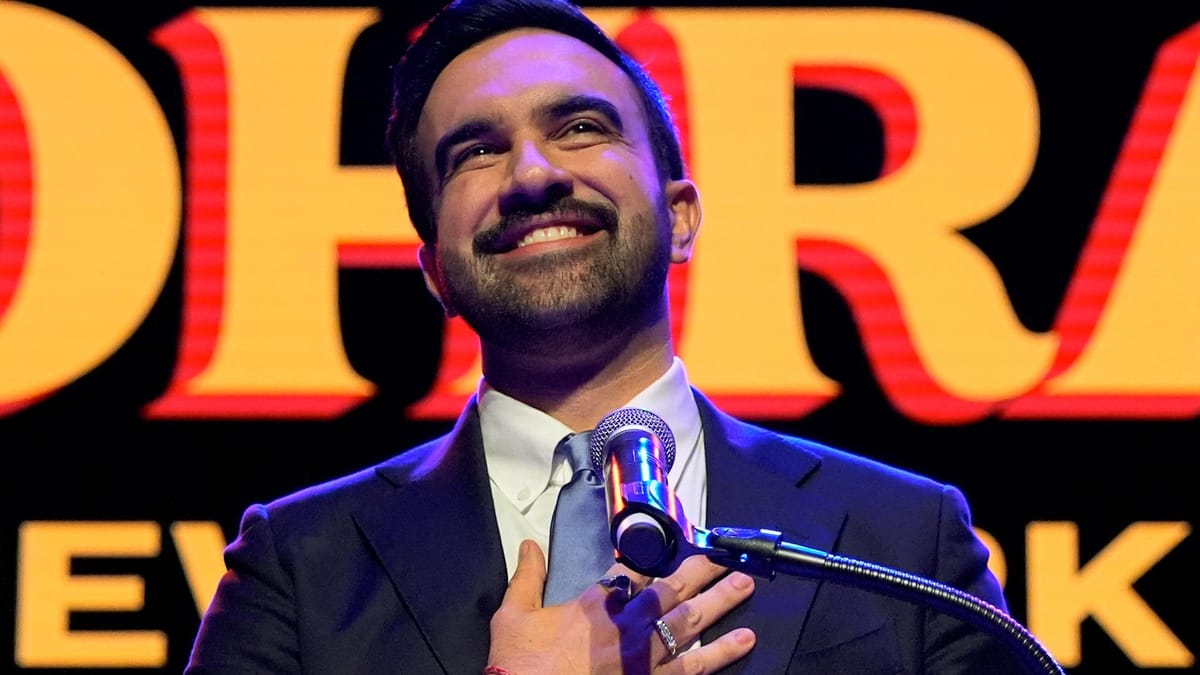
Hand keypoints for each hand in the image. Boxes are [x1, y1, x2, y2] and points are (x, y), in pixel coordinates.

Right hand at [487, 539, 755, 673]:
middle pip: (672, 591)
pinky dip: (720, 654)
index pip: (631, 572)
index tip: (672, 545)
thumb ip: (527, 577)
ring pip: (690, 625)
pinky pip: (694, 669)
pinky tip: (743, 641)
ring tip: (744, 588)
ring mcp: (644, 659)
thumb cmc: (519, 665)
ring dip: (720, 604)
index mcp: (595, 606)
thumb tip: (529, 543)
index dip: (654, 557)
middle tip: (728, 559)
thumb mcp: (513, 616)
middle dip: (702, 573)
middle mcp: (626, 626)